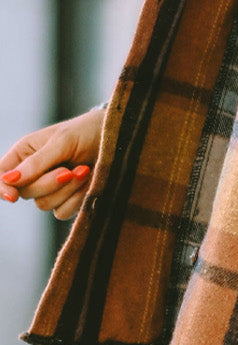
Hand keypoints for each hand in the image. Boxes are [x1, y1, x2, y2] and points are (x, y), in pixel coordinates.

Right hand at [0, 106, 105, 220]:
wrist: (119, 140)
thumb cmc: (87, 132)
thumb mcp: (62, 141)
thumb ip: (37, 162)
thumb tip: (9, 180)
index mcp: (24, 154)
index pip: (1, 175)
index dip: (2, 188)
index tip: (12, 196)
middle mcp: (33, 173)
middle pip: (25, 193)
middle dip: (49, 183)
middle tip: (69, 170)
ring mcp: (50, 188)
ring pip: (44, 204)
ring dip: (67, 190)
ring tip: (85, 170)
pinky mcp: (67, 200)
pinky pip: (62, 212)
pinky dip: (77, 199)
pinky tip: (89, 182)